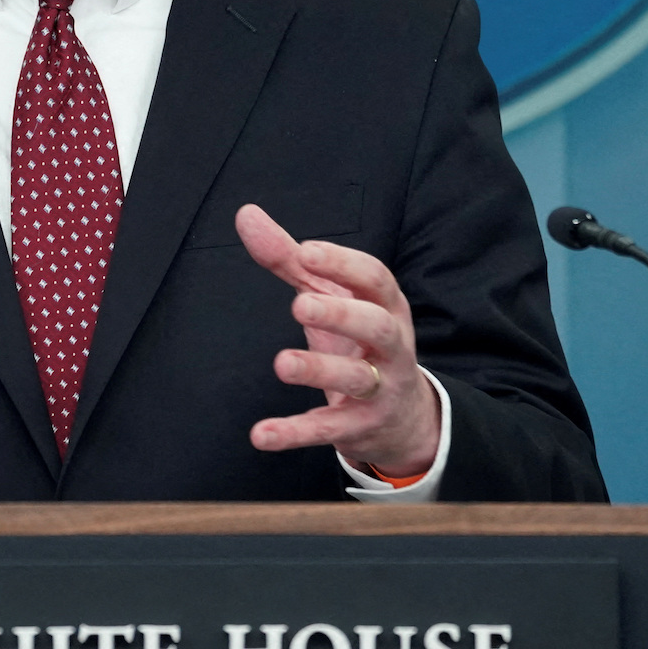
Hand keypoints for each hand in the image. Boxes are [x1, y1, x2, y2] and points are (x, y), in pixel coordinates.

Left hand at [236, 204, 441, 476]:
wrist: (402, 416)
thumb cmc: (357, 339)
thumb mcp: (331, 296)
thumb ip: (290, 259)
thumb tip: (245, 213)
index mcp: (386, 305)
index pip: (375, 278)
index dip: (343, 263)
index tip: (306, 250)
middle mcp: (391, 345)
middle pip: (377, 327)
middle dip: (341, 315)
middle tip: (299, 305)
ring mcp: (380, 388)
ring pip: (357, 380)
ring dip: (319, 371)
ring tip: (282, 363)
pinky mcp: (359, 426)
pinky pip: (329, 430)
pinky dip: (295, 433)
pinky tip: (261, 434)